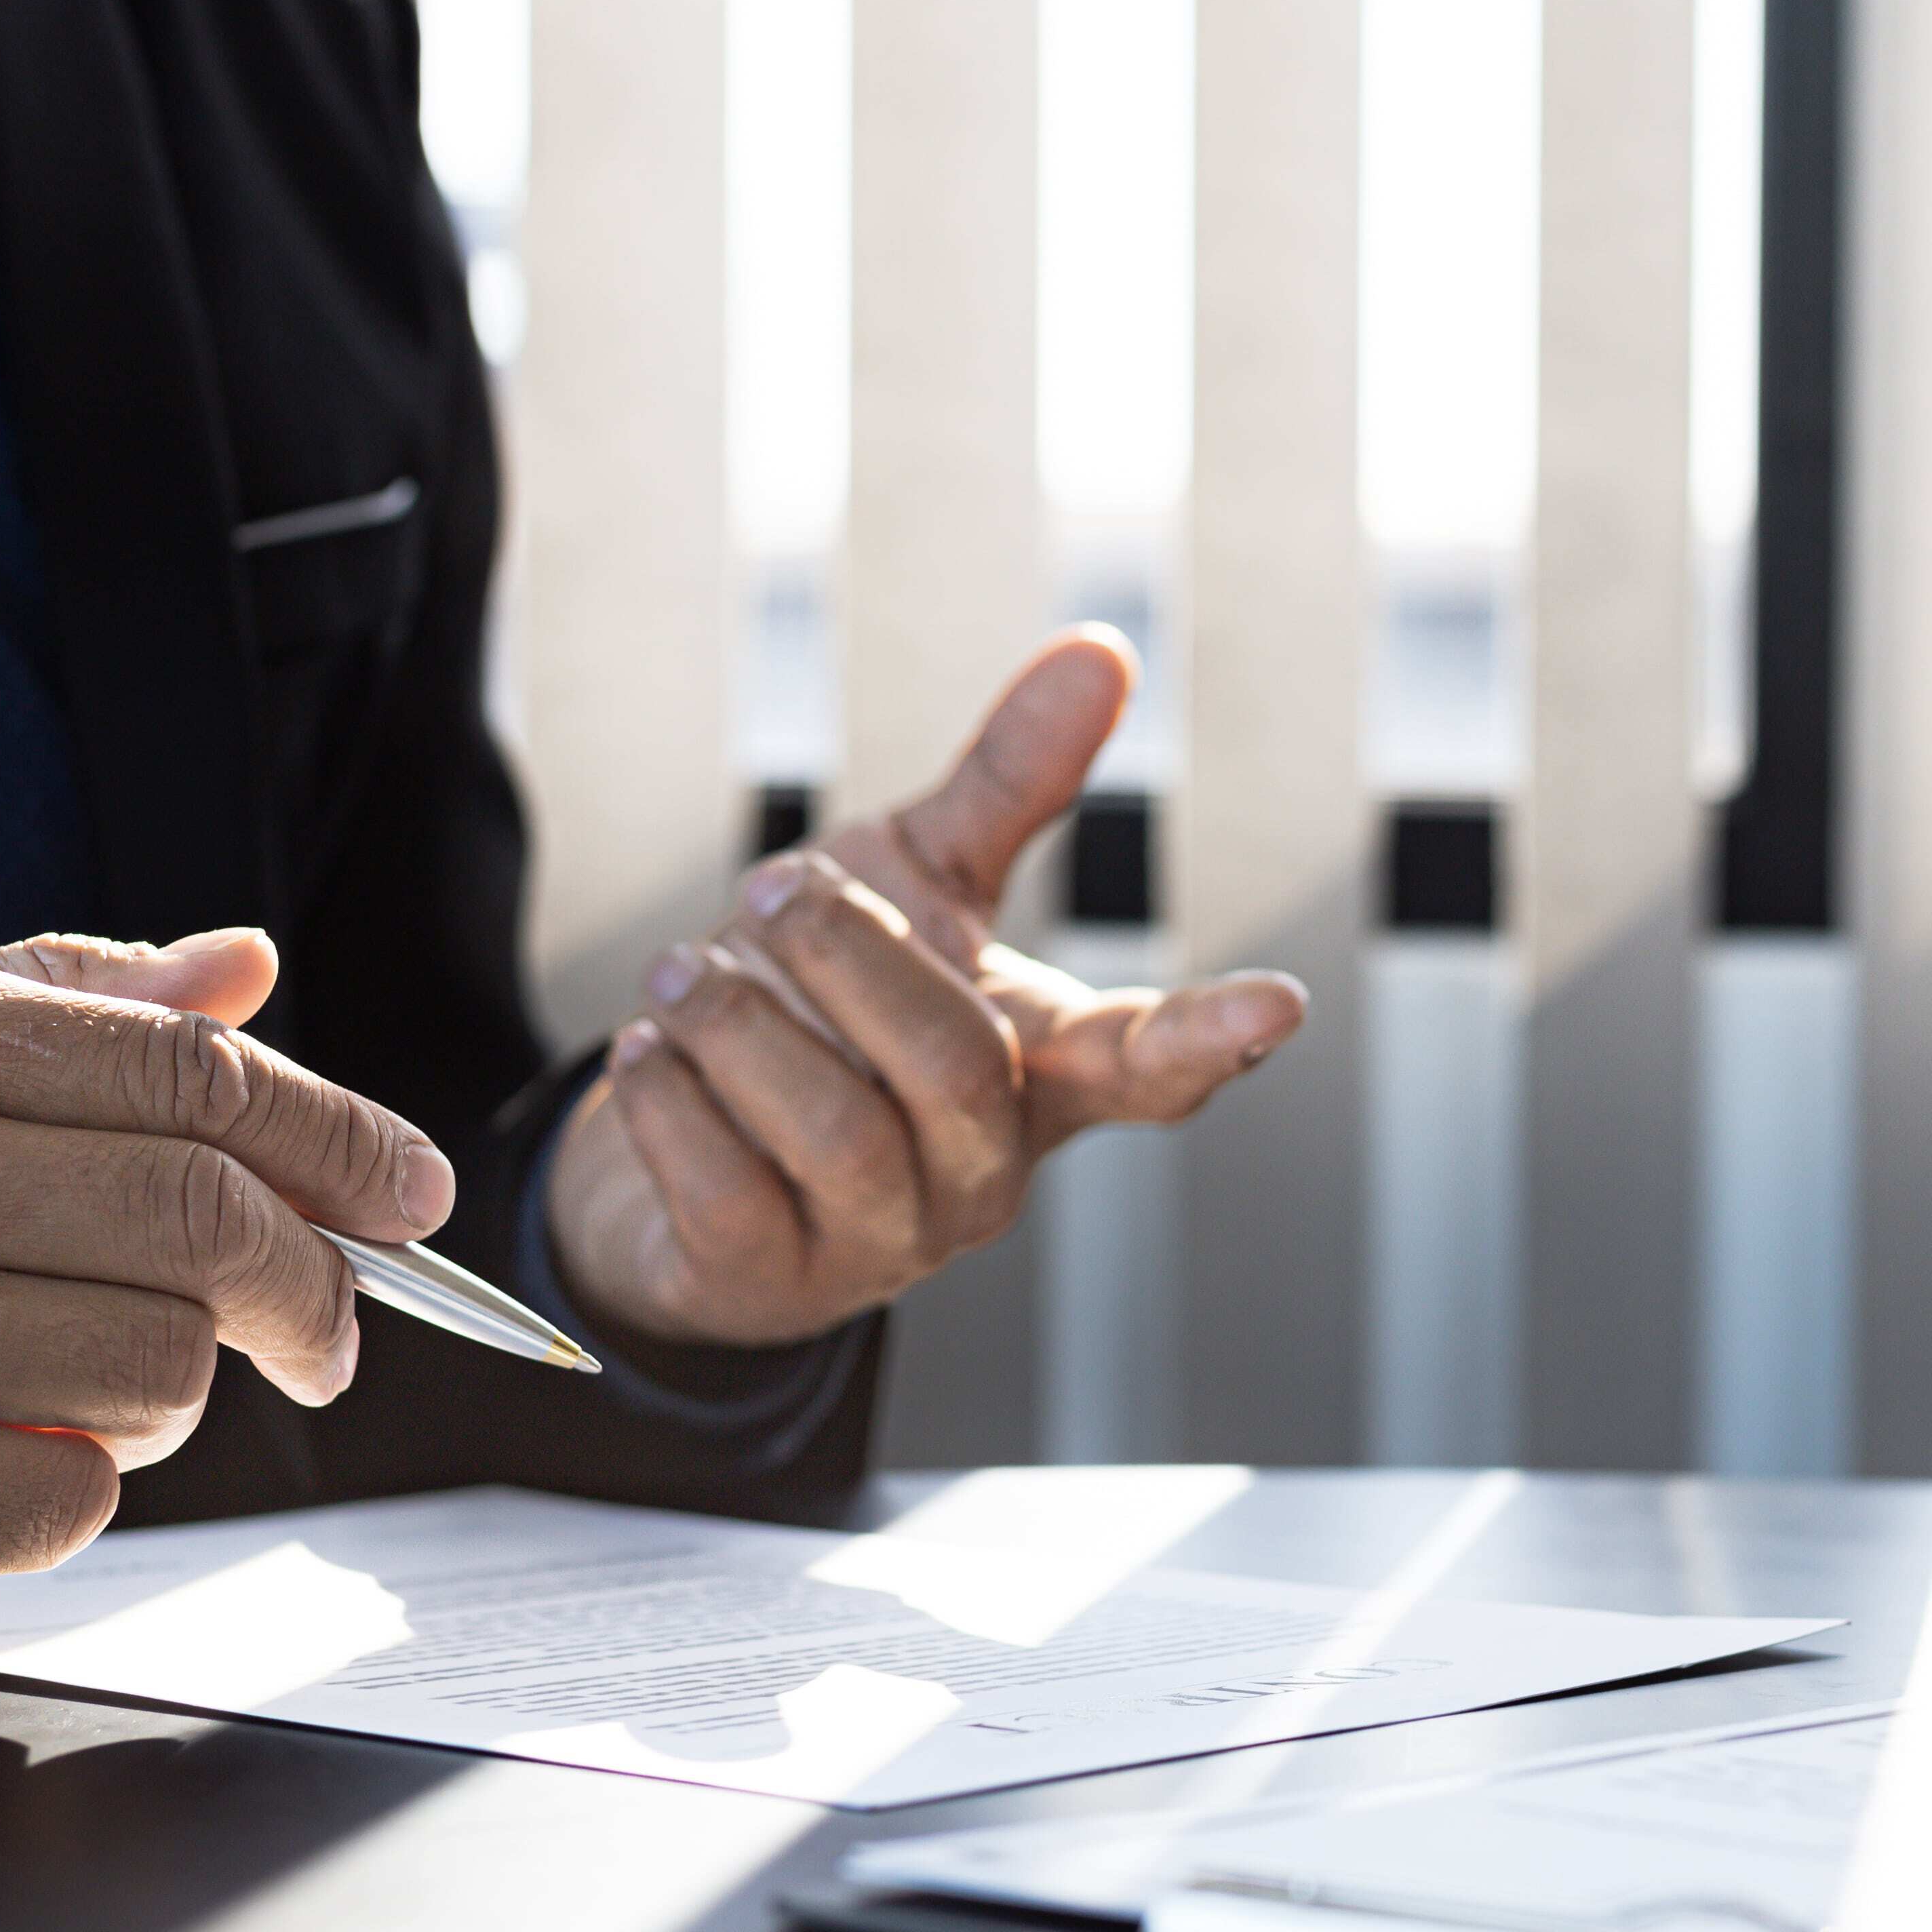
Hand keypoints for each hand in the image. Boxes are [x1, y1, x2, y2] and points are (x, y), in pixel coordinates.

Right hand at [0, 928, 450, 1645]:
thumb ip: (43, 998)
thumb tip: (240, 968)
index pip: (188, 1074)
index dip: (340, 1137)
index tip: (413, 1193)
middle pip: (208, 1218)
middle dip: (315, 1283)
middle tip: (331, 1331)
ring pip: (160, 1365)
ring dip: (165, 1395)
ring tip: (68, 1385)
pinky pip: (69, 1498)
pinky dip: (63, 1493)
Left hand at [546, 626, 1306, 1346]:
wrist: (685, 1172)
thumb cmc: (831, 1014)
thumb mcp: (922, 883)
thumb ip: (1014, 782)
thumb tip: (1104, 650)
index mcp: (1040, 1072)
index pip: (1148, 1065)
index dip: (1212, 1036)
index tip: (1279, 1005)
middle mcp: (981, 1168)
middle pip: (953, 1066)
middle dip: (851, 956)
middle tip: (771, 888)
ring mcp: (884, 1240)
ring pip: (838, 1130)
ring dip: (743, 1026)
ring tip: (681, 971)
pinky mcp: (770, 1281)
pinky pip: (726, 1190)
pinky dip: (674, 1101)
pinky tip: (653, 1048)